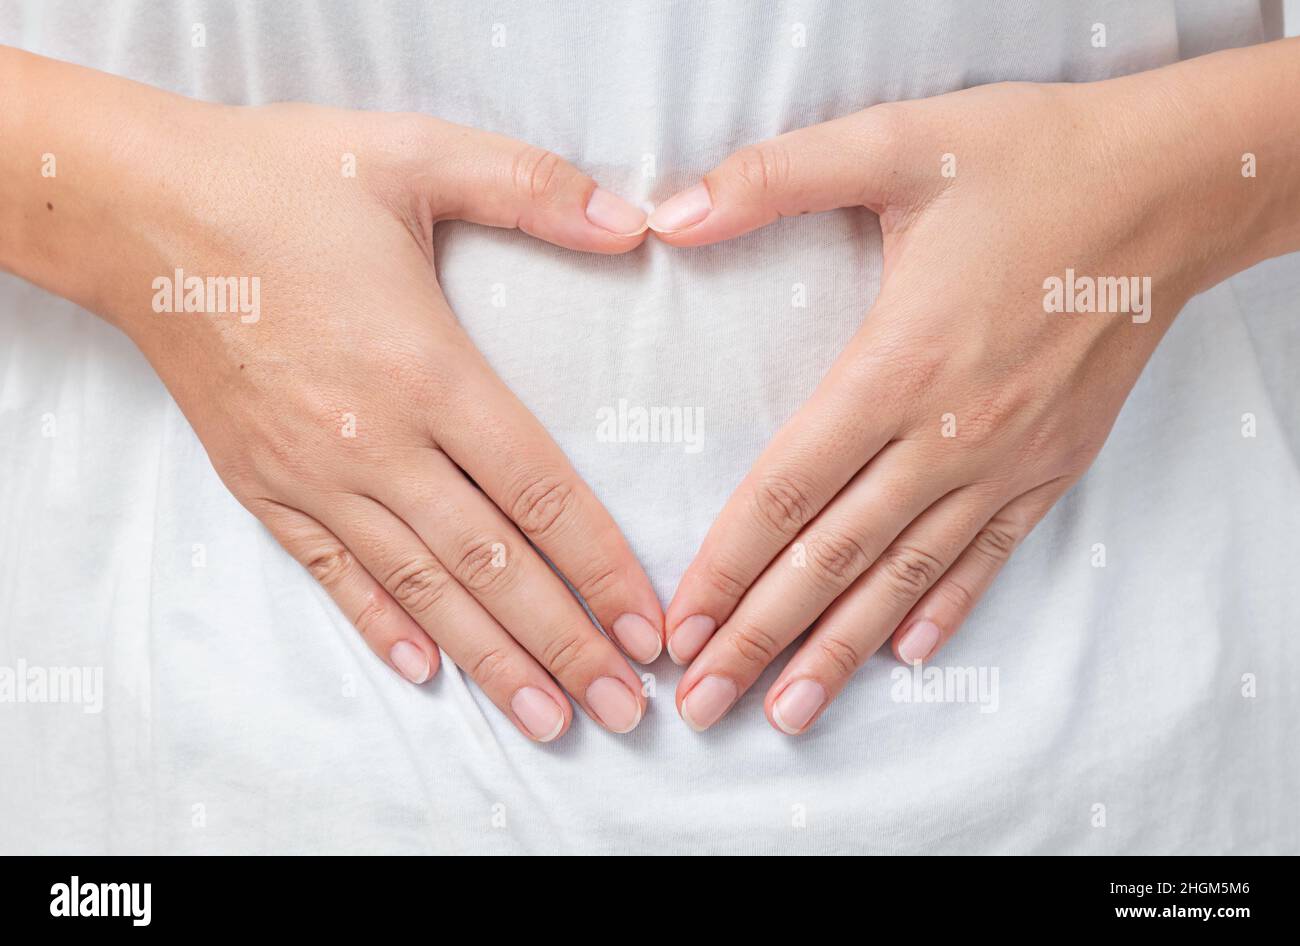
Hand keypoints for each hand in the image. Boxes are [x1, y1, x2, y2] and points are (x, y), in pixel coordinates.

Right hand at [5, 49, 663, 741]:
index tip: (647, 626)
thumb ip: (532, 187)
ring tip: (548, 717)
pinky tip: (425, 671)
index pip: (538, 492)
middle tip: (622, 707)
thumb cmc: (281, 180)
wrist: (139, 211)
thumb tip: (632, 221)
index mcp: (427, 370)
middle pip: (491, 565)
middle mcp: (375, 442)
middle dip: (565, 643)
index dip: (601, 566)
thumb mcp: (416, 153)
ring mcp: (313, 474)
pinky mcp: (261, 484)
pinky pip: (330, 573)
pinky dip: (380, 624)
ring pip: (421, 587)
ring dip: (491, 660)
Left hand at [649, 72, 1261, 733]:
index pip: (788, 490)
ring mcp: (1008, 460)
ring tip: (787, 714)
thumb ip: (772, 177)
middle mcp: (950, 435)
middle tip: (703, 703)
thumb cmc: (1034, 160)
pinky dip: (944, 609)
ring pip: (906, 578)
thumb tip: (664, 214)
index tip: (679, 628)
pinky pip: (989, 555)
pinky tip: (909, 656)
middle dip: (760, 638)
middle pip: (834, 558)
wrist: (1176, 187)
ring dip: (840, 651)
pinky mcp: (1055, 464)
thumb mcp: (898, 141)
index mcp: (898, 366)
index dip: (726, 565)